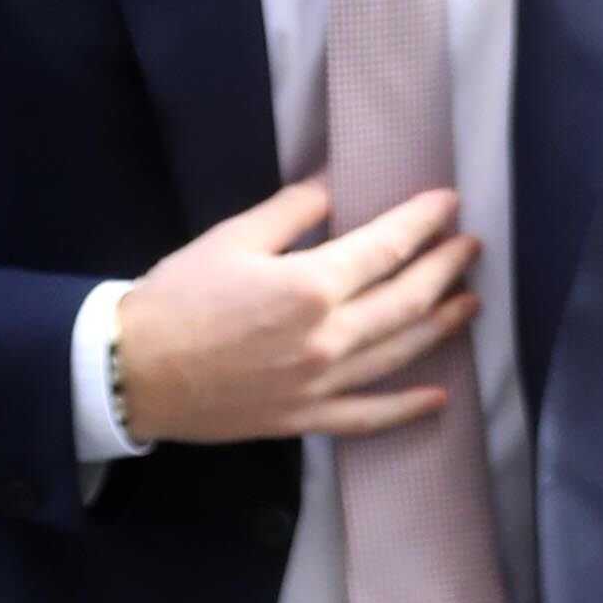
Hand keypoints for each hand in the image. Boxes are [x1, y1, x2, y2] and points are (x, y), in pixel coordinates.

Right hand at [111, 175, 474, 448]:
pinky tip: (439, 396)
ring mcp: (320, 384)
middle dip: (445, 268)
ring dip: (443, 326)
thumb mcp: (233, 237)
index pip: (387, 247)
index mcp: (311, 285)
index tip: (449, 203)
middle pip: (407, 300)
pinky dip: (407, 408)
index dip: (424, 222)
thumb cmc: (177, 298)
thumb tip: (337, 183)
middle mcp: (327, 338)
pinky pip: (367, 417)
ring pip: (399, 353)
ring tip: (470, 303)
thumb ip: (294, 210)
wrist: (132, 372)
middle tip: (470, 247)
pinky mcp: (303, 419)